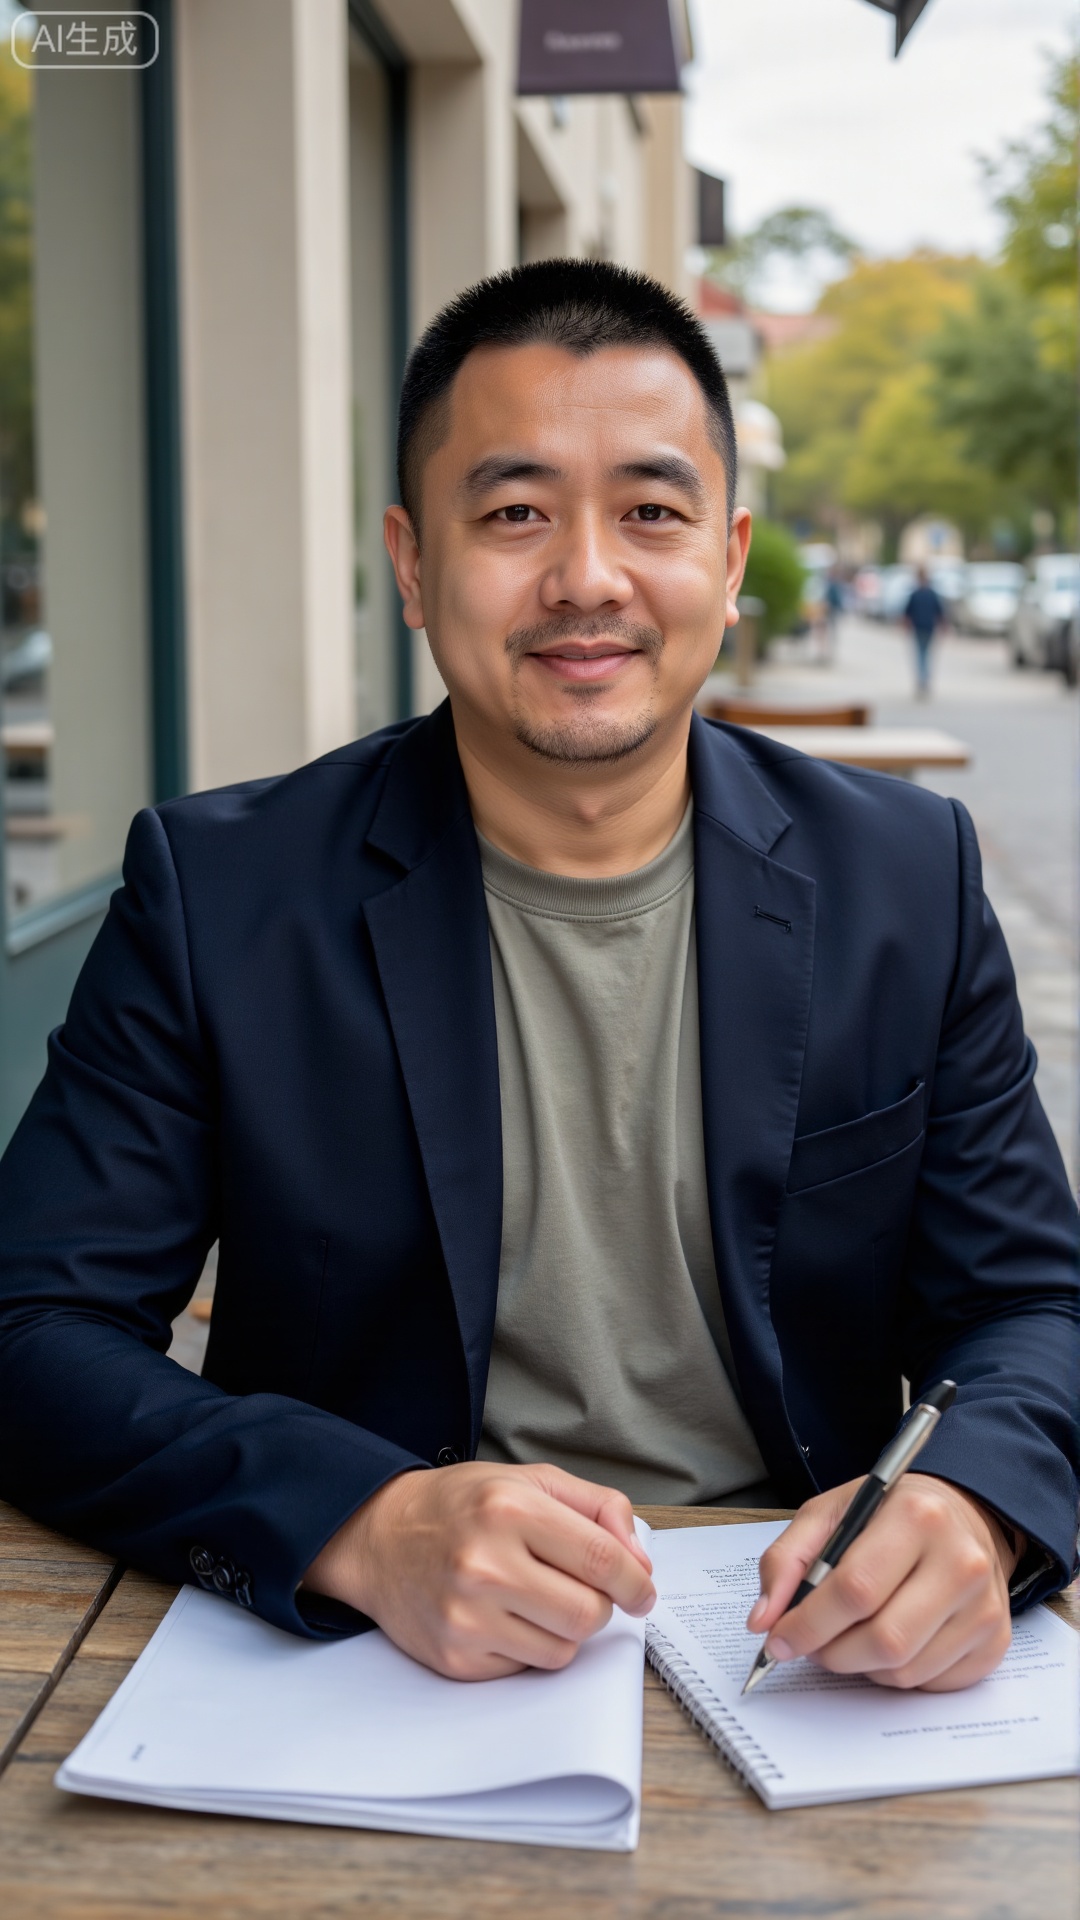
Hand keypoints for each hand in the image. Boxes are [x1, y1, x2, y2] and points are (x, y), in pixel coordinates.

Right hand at [302, 1461, 655, 1680]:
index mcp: (511, 1510)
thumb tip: (640, 1563)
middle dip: (599, 1604)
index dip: (636, 1582)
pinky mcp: (454, 1659)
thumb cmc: (461, 1505)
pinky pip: (525, 1669)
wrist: (379, 1538)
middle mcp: (485, 1565)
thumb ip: (598, 1508)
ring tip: (535, 1598)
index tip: (642, 1591)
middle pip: (588, 1613)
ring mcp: (466, 1618)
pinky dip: (528, 1647)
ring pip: (562, 1650)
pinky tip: (503, 1615)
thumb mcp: (532, 1480)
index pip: (603, 1561)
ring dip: (564, 1629)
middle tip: (579, 1588)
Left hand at [748, 1474, 1020, 1691]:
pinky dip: (895, 1674)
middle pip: (884, 1639)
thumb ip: (786, 1560)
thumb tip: (763, 1620)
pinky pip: (930, 1683)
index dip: (807, 1624)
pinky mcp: (995, 1641)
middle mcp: (962, 1561)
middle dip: (831, 1652)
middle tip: (811, 1644)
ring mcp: (985, 1606)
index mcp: (917, 1516)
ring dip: (860, 1665)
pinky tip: (888, 1641)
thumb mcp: (829, 1513)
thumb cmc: (888, 1514)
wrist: (963, 1514)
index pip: (855, 1590)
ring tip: (848, 1636)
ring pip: (905, 1669)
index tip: (777, 1639)